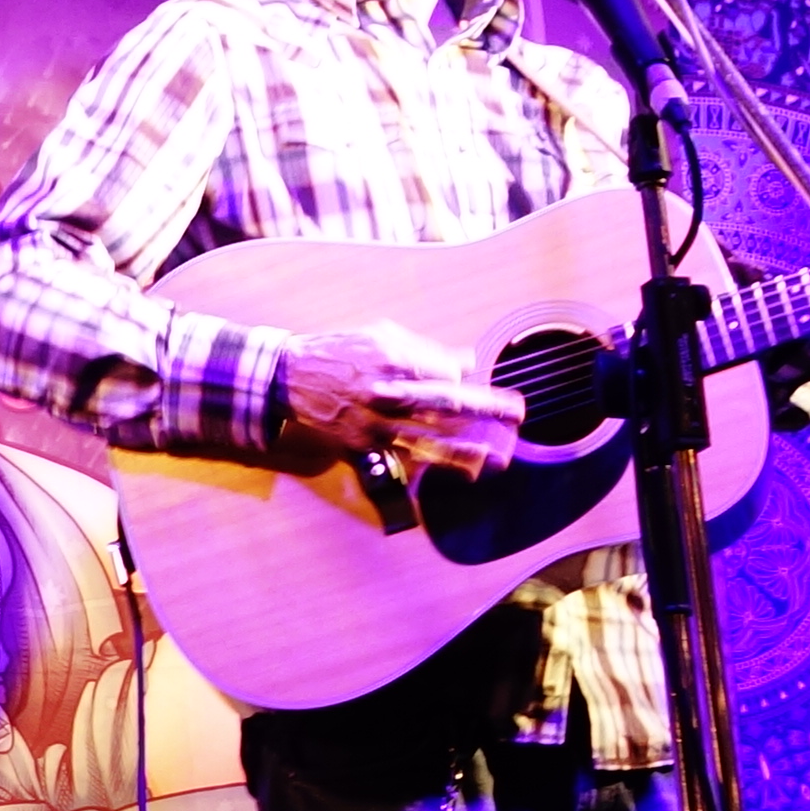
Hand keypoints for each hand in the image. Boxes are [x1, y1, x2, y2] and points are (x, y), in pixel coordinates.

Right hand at [276, 323, 525, 478]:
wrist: (291, 376)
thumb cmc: (341, 351)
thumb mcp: (383, 335)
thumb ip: (427, 350)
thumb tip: (467, 362)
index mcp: (397, 361)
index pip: (448, 374)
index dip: (471, 383)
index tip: (485, 390)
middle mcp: (390, 394)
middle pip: (450, 404)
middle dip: (488, 409)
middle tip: (518, 414)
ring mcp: (377, 424)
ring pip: (431, 440)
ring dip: (468, 450)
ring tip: (498, 457)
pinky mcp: (363, 447)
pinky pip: (401, 461)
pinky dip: (428, 469)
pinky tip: (454, 475)